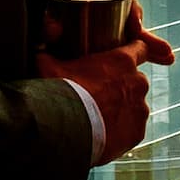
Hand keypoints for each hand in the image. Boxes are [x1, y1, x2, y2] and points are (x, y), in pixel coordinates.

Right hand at [37, 0, 174, 164]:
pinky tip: (104, 132)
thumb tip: (39, 51)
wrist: (68, 131)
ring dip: (122, 108)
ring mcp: (139, 108)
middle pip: (135, 79)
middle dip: (122, 85)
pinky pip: (133, 128)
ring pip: (135, 105)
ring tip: (100, 117)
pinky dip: (123, 130)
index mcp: (122, 60)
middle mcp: (137, 82)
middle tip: (100, 94)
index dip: (133, 51)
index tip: (122, 59)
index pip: (140, 47)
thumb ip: (48, 53)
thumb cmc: (62, 95)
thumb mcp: (49, 66)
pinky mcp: (137, 132)